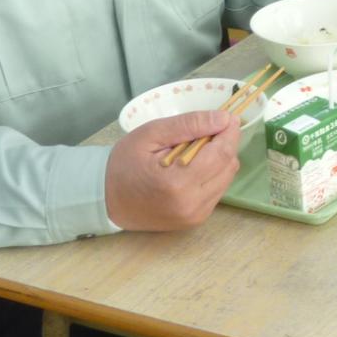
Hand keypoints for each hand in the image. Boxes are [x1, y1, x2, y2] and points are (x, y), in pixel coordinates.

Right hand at [104, 110, 239, 230]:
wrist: (107, 199)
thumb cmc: (125, 163)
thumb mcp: (151, 134)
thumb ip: (189, 125)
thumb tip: (223, 118)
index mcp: (178, 182)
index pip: (222, 153)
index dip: (230, 132)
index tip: (228, 117)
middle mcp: (192, 203)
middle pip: (229, 166)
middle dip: (225, 144)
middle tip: (207, 131)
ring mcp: (195, 215)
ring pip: (227, 178)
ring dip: (220, 160)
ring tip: (196, 151)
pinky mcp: (196, 220)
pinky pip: (217, 191)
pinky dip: (213, 175)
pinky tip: (194, 168)